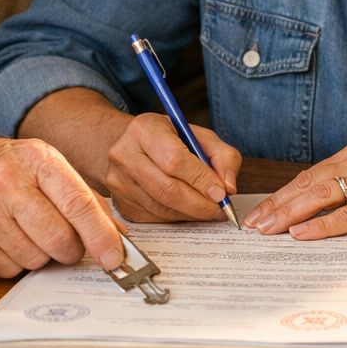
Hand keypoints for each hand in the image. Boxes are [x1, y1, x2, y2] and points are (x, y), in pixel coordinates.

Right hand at [0, 133, 125, 277]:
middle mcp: (7, 182)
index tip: (114, 258)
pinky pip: (8, 270)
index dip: (101, 236)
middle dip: (71, 250)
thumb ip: (82, 198)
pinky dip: (15, 262)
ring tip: (27, 233)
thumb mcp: (44, 166)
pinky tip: (5, 239)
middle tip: (66, 244)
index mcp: (37, 159)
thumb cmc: (2, 169)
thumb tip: (118, 238)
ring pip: (35, 259)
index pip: (78, 203)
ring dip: (41, 256)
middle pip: (58, 239)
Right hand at [101, 112, 240, 222]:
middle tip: (220, 209)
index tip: (222, 193)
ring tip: (209, 209)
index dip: (201, 179)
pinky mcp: (120, 204)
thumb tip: (228, 187)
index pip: (175, 159)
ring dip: (191, 213)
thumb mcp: (200, 136)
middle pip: (167, 189)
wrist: (131, 146)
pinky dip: (178, 217)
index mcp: (145, 129)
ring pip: (162, 208)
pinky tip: (188, 209)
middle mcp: (125, 154)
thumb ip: (223, 156)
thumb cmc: (170, 140)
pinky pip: (155, 218)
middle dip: (200, 204)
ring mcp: (118, 182)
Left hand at [243, 140, 346, 239]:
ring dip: (290, 213)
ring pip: (322, 195)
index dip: (283, 193)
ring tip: (268, 230)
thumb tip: (322, 207)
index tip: (262, 210)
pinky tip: (301, 234)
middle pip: (309, 183)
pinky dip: (322, 225)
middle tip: (253, 224)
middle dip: (277, 204)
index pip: (311, 174)